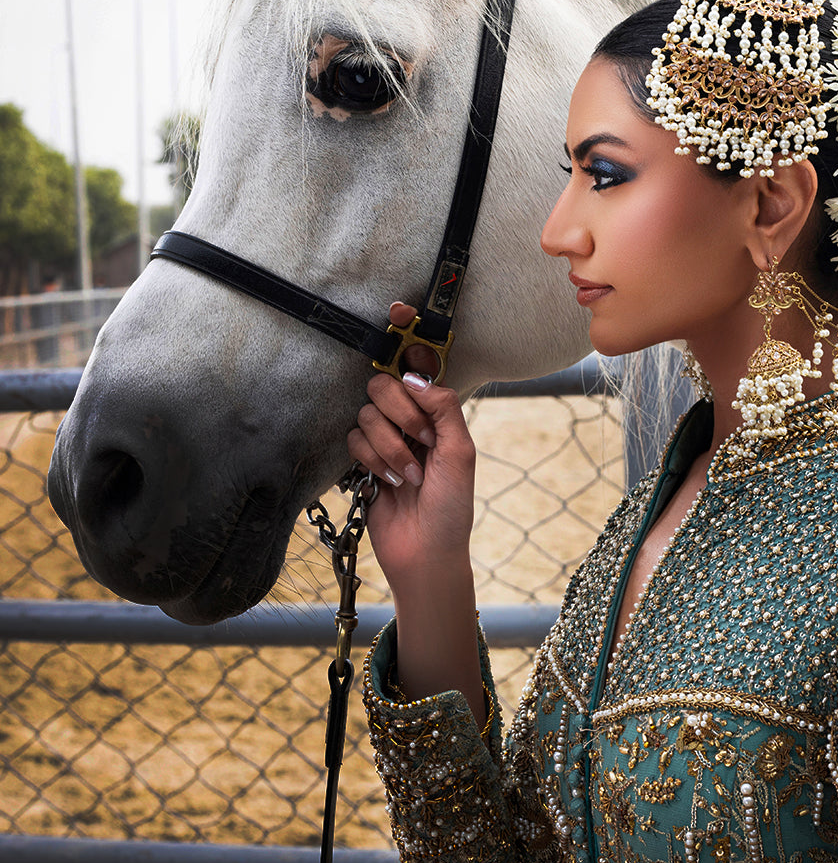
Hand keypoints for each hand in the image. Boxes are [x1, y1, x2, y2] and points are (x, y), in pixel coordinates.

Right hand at [347, 302, 476, 595]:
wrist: (425, 554)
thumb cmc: (452, 508)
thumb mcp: (459, 454)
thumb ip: (443, 408)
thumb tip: (413, 376)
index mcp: (439, 413)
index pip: (420, 367)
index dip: (409, 338)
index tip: (399, 308)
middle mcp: (411, 420)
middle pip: (386, 384)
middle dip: (401, 413)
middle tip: (420, 440)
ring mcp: (385, 439)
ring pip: (367, 414)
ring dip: (389, 448)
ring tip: (408, 476)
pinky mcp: (362, 461)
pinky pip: (353, 440)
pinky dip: (371, 462)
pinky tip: (387, 483)